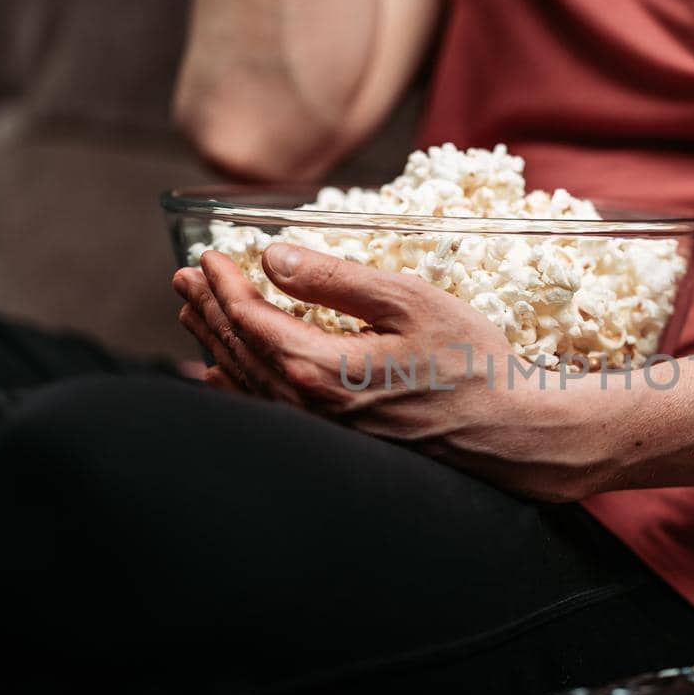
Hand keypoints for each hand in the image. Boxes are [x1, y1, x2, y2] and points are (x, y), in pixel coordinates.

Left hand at [172, 246, 631, 502]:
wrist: (508, 432)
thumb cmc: (470, 362)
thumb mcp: (409, 302)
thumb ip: (337, 279)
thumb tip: (273, 259)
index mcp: (321, 368)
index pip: (250, 320)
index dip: (225, 284)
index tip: (210, 254)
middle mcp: (310, 406)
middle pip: (239, 351)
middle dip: (209, 310)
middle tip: (185, 277)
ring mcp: (322, 430)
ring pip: (248, 383)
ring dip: (216, 343)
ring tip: (195, 312)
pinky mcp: (338, 440)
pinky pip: (268, 412)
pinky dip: (236, 386)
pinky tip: (221, 375)